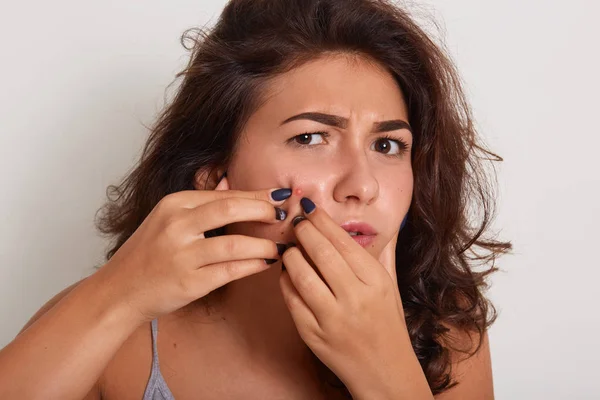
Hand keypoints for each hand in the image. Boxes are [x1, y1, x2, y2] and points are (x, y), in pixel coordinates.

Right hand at [98, 175, 290, 322]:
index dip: (257, 196)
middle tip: (285, 216)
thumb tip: (231, 185)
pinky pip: (230, 271)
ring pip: (235, 244)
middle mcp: (176, 226)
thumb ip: (200, 202)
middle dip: (264, 212)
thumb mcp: (166, 218)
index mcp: (174, 204)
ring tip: (279, 246)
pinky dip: (253, 265)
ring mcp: (182, 255)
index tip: (280, 197)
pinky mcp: (189, 283)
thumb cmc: (147, 254)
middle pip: (231, 209)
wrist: (120, 291)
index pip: (225, 195)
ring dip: (264, 244)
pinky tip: (266, 263)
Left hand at [279, 197, 413, 397]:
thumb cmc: (387, 324)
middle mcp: (355, 299)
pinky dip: (285, 282)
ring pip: (302, 276)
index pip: (344, 243)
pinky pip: (292, 300)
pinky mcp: (313, 335)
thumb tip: (392, 220)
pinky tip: (287, 273)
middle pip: (321, 254)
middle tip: (297, 223)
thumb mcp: (390, 286)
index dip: (322, 222)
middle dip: (304, 232)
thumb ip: (385, 252)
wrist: (384, 372)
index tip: (310, 209)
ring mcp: (332, 319)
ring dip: (291, 256)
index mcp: (375, 283)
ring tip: (291, 247)